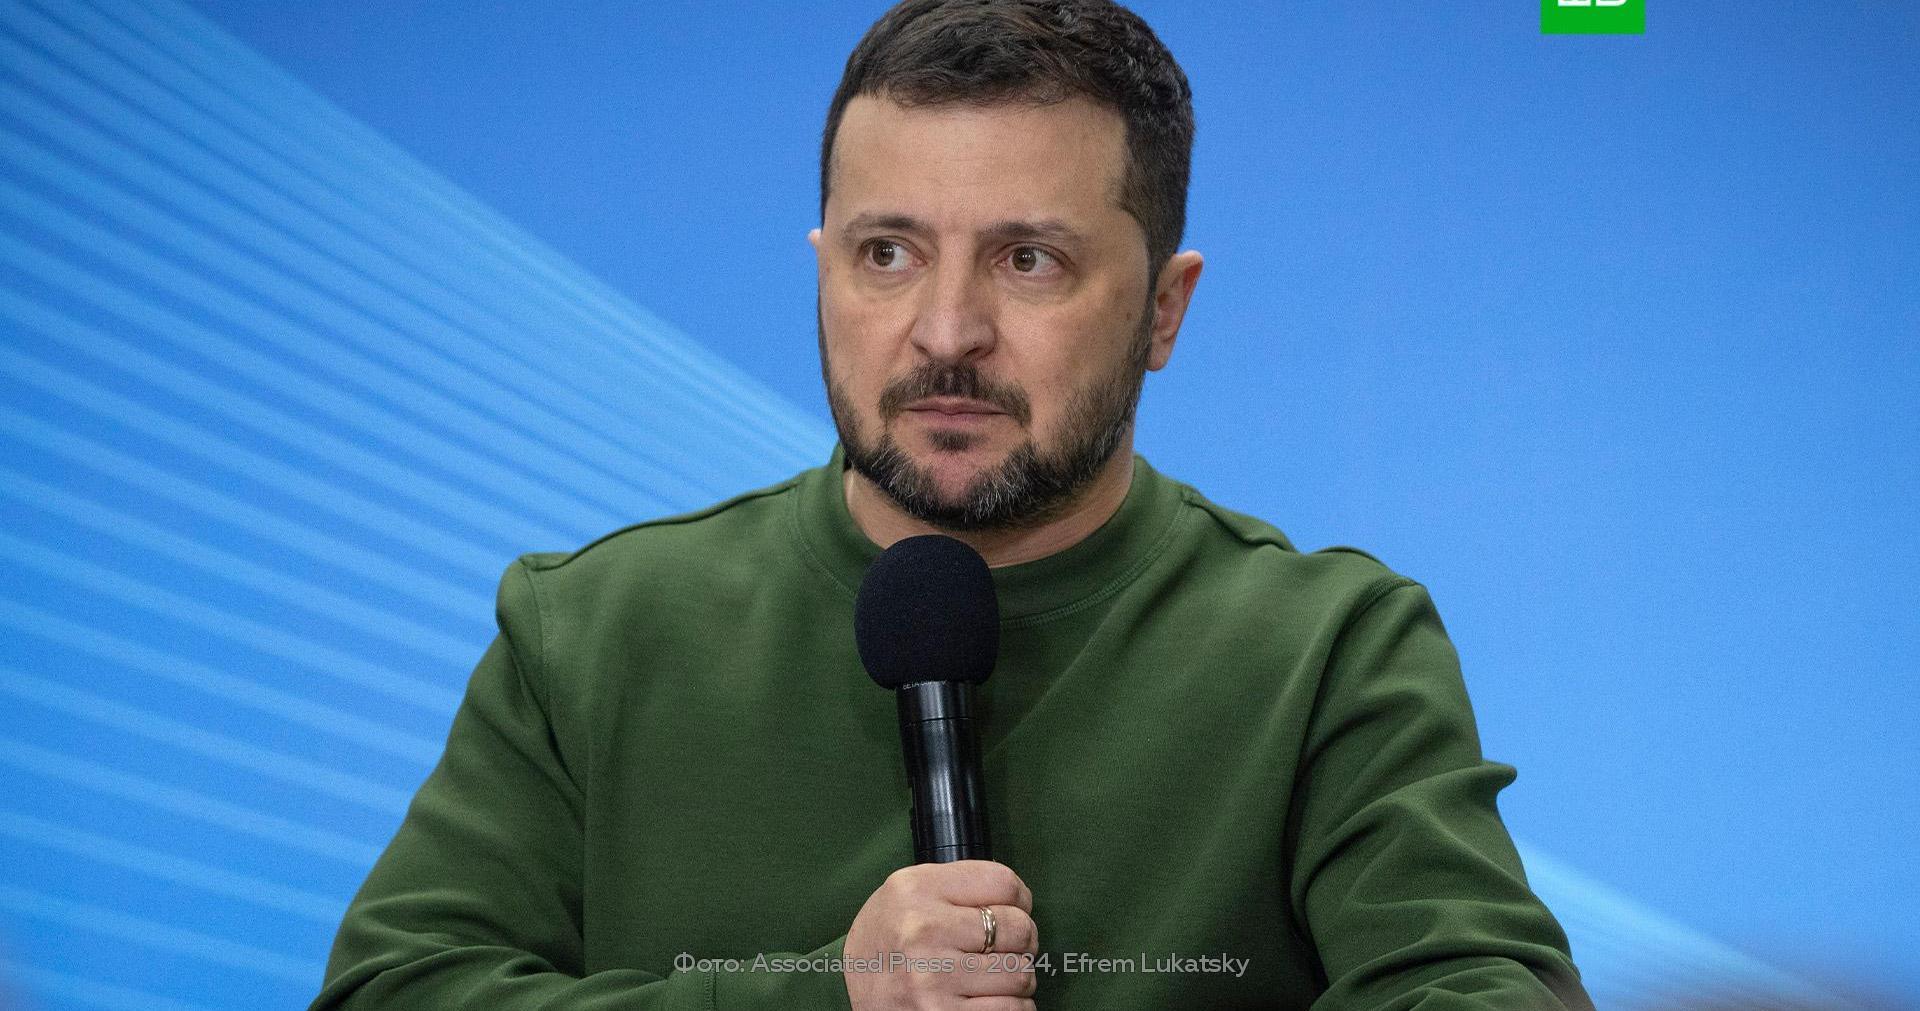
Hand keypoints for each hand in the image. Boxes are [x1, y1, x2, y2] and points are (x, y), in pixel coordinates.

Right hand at [843, 860, 1039, 1009]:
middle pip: (1019, 929)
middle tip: (1005, 947)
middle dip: (1022, 940)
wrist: (848, 989)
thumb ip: (960, 885)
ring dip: (1017, 977)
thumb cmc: (890, 937)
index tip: (1011, 910)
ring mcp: (932, 979)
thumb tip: (1020, 900)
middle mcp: (923, 931)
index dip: (1019, 899)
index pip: (1005, 884)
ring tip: (993, 975)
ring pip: (1020, 974)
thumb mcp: (909, 891)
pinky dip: (1014, 1007)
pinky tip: (992, 998)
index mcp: (917, 889)